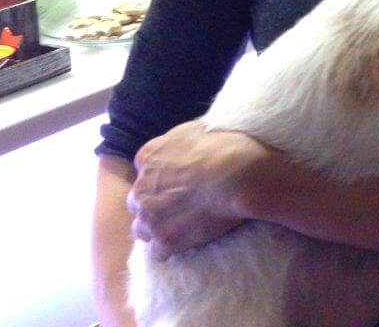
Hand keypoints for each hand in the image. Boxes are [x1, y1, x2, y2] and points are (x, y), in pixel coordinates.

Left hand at [129, 122, 268, 258]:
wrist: (239, 175)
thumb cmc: (226, 146)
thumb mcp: (199, 128)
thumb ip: (180, 141)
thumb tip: (187, 144)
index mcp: (148, 156)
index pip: (144, 170)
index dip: (162, 178)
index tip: (179, 181)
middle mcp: (141, 188)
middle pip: (139, 202)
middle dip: (154, 204)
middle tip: (182, 204)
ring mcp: (150, 217)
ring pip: (142, 229)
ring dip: (158, 227)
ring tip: (184, 226)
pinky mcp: (164, 240)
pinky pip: (158, 251)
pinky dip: (170, 248)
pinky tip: (188, 241)